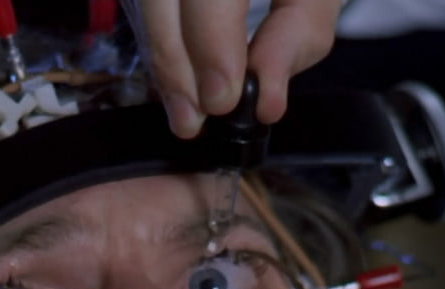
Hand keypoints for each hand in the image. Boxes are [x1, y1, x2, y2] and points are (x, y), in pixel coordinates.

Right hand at [130, 0, 342, 137]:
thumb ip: (299, 33)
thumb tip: (266, 99)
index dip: (211, 45)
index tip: (224, 100)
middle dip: (175, 64)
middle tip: (195, 120)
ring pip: (145, 3)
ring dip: (162, 60)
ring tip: (185, 112)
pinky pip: (145, 4)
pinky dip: (163, 41)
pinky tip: (179, 77)